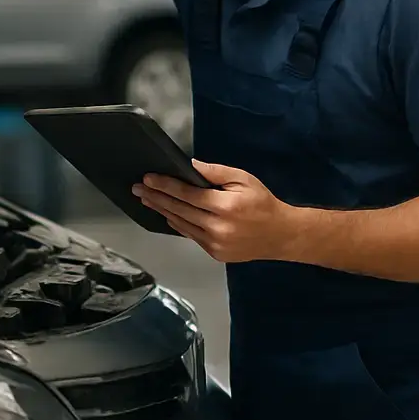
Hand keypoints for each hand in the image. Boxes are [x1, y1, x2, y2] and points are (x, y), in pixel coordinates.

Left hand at [133, 160, 295, 262]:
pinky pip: (190, 235)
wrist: (280, 235)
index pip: (187, 194)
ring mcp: (214, 243)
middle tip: (138, 189)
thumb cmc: (262, 202)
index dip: (165, 185)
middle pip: (178, 210)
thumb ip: (215, 172)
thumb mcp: (243, 179)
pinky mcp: (214, 253)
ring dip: (162, 211)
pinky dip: (177, 223)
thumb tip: (189, 166)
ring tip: (147, 200)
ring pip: (181, 225)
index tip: (148, 179)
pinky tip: (167, 214)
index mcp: (225, 206)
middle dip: (156, 198)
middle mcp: (217, 227)